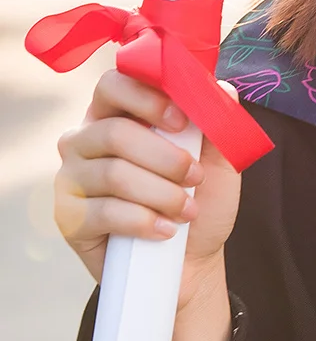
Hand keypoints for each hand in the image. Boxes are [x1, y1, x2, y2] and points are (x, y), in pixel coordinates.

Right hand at [55, 69, 242, 310]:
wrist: (192, 257)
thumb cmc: (200, 197)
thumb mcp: (220, 157)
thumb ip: (218, 120)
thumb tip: (223, 88)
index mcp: (118, 113)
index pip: (114, 83)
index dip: (147, 97)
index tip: (183, 120)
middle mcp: (84, 140)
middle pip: (114, 132)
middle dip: (166, 157)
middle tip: (195, 176)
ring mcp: (71, 178)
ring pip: (113, 174)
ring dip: (162, 194)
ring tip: (187, 210)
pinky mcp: (68, 217)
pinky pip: (103, 212)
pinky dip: (144, 221)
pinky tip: (165, 230)